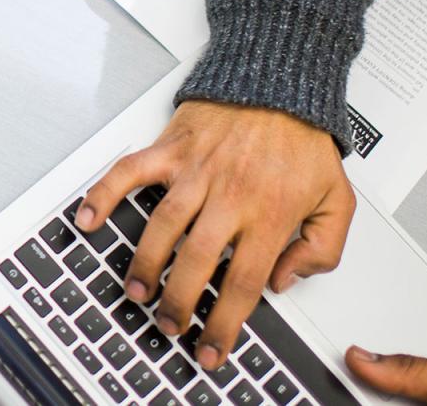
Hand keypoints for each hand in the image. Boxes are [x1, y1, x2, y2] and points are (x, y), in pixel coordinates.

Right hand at [75, 100, 353, 369]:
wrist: (280, 80)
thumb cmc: (302, 136)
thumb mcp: (337, 198)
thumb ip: (323, 247)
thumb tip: (285, 279)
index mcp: (270, 213)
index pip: (244, 282)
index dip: (224, 323)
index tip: (212, 347)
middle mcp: (230, 195)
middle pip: (197, 263)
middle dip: (178, 303)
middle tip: (169, 323)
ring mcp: (196, 171)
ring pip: (162, 227)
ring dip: (145, 264)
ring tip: (137, 291)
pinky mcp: (172, 149)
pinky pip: (130, 172)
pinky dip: (104, 195)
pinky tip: (89, 219)